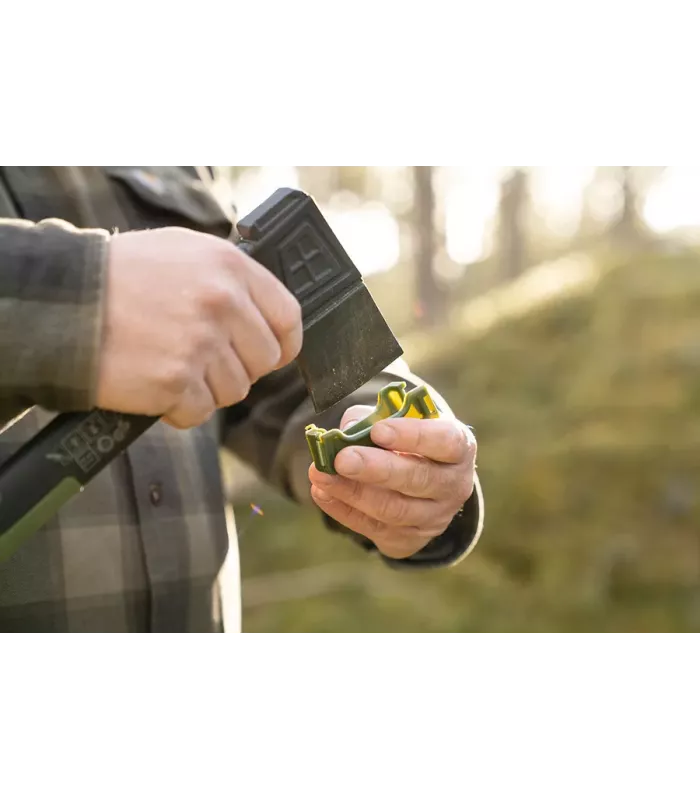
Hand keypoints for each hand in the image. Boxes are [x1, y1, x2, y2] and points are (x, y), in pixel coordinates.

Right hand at [97, 227, 301, 428]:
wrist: (66, 303)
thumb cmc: (122, 276)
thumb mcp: (183, 251)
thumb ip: (230, 277)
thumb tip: (264, 312)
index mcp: (230, 267)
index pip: (288, 317)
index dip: (283, 343)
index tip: (272, 353)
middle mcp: (222, 304)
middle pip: (263, 361)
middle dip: (237, 367)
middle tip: (201, 358)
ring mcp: (200, 344)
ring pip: (234, 390)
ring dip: (205, 387)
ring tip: (170, 363)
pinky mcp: (176, 381)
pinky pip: (200, 412)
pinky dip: (179, 408)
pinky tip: (156, 383)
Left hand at [309, 404, 476, 559]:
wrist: (422, 480)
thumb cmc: (408, 439)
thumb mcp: (400, 419)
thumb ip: (373, 418)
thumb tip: (347, 429)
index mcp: (459, 447)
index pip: (445, 442)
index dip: (412, 436)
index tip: (377, 431)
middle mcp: (453, 485)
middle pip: (417, 480)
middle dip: (376, 469)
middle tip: (342, 459)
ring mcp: (433, 518)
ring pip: (393, 510)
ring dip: (352, 492)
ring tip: (319, 474)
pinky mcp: (409, 540)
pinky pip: (373, 528)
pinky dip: (343, 510)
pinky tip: (321, 492)